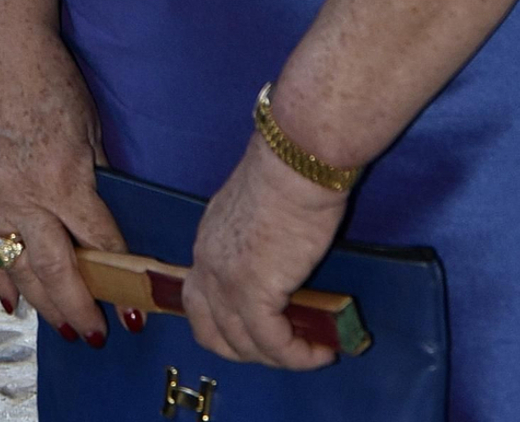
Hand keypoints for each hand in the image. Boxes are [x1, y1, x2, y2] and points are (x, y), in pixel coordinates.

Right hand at [0, 0, 123, 340]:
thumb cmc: (52, 76)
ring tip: (64, 329)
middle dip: (78, 307)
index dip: (117, 279)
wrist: (1, 43)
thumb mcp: (90, 123)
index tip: (134, 310)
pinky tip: (10, 303)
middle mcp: (27, 197)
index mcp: (63, 179)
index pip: (97, 243)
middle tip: (97, 335)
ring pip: (18, 266)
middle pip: (55, 269)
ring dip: (42, 303)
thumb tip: (109, 218)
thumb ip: (96, 174)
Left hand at [181, 136, 343, 367]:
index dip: (224, 328)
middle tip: (284, 350)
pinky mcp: (254, 293)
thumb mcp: (257, 211)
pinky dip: (299, 356)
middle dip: (248, 352)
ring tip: (312, 351)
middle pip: (212, 333)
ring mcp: (226, 281)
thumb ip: (256, 242)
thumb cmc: (287, 172)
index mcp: (207, 241)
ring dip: (280, 358)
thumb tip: (280, 265)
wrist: (297, 160)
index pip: (198, 302)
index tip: (257, 334)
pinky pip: (274, 344)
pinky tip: (322, 352)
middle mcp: (207, 264)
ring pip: (244, 345)